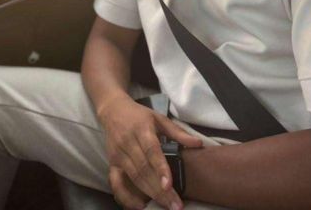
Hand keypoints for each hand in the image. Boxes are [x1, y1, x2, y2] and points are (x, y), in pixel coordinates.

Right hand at [97, 95, 203, 209]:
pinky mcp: (111, 163)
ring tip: (166, 205)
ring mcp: (118, 154)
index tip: (169, 185)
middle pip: (144, 169)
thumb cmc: (139, 115)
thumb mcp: (159, 118)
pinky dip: (126, 196)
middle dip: (160, 190)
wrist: (112, 110)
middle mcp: (127, 143)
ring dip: (150, 194)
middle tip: (175, 205)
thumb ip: (178, 132)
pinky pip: (116, 183)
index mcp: (141, 130)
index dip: (160, 169)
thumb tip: (199, 144)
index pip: (151, 151)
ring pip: (134, 178)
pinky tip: (139, 206)